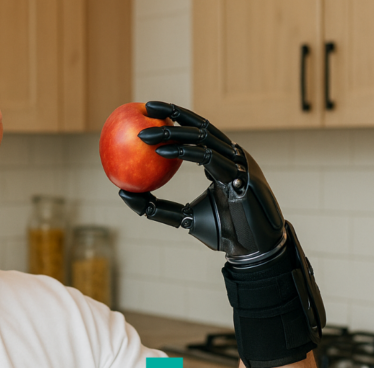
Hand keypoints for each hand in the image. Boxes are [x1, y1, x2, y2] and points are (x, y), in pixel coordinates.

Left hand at [119, 102, 325, 343]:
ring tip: (143, 136)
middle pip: (201, 125)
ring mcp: (240, 163)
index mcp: (224, 161)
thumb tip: (122, 193)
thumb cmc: (223, 233)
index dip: (175, 117)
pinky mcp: (242, 174)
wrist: (252, 251)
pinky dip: (185, 152)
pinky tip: (162, 152)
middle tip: (142, 110)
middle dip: (172, 113)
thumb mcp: (183, 218)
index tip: (147, 112)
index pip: (198, 131)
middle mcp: (233, 156)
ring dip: (172, 133)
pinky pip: (209, 158)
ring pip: (204, 136)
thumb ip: (156, 207)